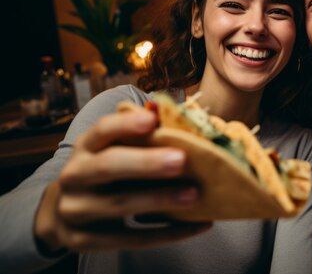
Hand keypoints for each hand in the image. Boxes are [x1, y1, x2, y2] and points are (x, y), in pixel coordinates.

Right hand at [35, 109, 210, 252]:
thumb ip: (139, 140)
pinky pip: (131, 239)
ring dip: (159, 199)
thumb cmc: (105, 173)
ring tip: (193, 194)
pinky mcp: (84, 241)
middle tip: (181, 160)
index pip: (102, 130)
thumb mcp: (111, 152)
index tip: (153, 120)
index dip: (126, 124)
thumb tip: (183, 125)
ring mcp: (75, 211)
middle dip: (146, 163)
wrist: (63, 213)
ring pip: (120, 205)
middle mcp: (74, 176)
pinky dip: (167, 233)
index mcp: (85, 148)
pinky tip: (198, 224)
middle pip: (108, 167)